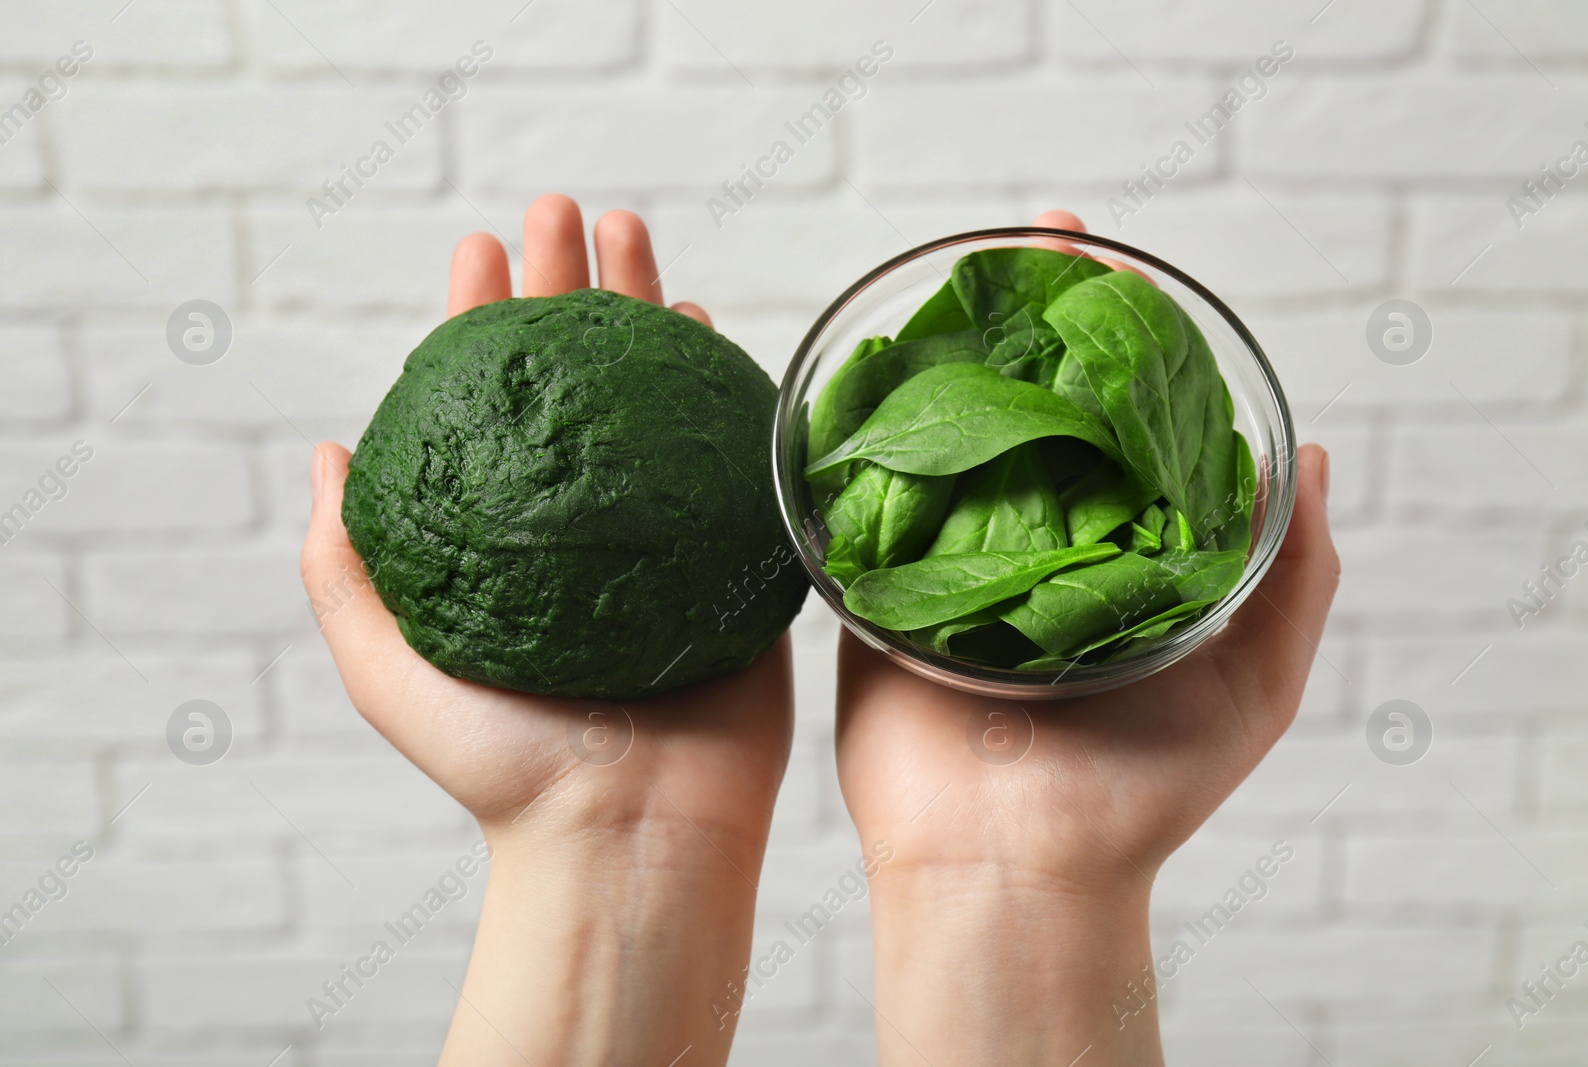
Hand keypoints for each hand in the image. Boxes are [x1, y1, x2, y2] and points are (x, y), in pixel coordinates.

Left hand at [300, 194, 789, 1066]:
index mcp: (505, 534)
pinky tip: (710, 325)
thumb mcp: (388, 666)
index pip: (490, 399)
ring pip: (651, 392)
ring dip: (644, 305)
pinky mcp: (728, 551)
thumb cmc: (504, 768)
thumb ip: (347, 563)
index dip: (479, 315)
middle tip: (562, 208)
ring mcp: (658, 529)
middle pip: (574, 374)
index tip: (479, 245)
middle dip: (565, 282)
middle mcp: (580, 519)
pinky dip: (720, 383)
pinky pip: (728, 448)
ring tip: (632, 232)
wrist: (627, 833)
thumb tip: (327, 454)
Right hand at [834, 211, 1340, 1066]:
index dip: (1127, 340)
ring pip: (952, 440)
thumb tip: (1301, 455)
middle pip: (1034, 408)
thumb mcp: (1257, 679)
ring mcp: (953, 564)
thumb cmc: (1142, 787)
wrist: (1013, 868)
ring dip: (953, 356)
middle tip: (1036, 237)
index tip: (1123, 266)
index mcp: (1122, 555)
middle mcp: (1039, 546)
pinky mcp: (879, 592)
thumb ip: (1289, 573)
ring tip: (958, 276)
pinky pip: (870, 504)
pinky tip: (873, 369)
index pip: (1126, 422)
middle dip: (1035, 320)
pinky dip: (871, 438)